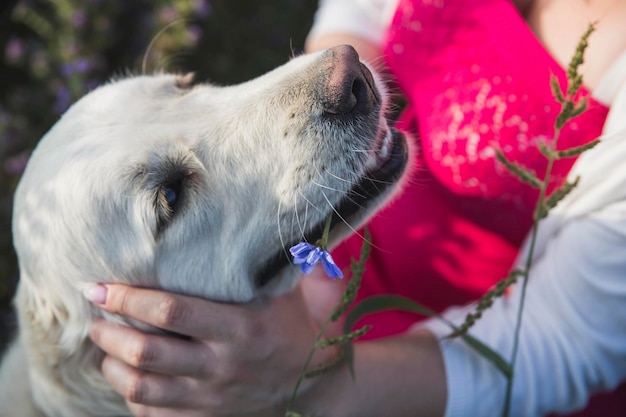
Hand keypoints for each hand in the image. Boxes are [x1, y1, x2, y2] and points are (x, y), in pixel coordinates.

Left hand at [85, 280, 338, 416]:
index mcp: (240, 327)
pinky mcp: (207, 416)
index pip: (172, 311)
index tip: (100, 286)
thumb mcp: (284, 289)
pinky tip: (127, 374)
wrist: (315, 383)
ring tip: (104, 347)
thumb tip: (244, 212)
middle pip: (147, 352)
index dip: (129, 298)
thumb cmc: (294, 325)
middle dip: (109, 333)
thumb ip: (263, 257)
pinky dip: (131, 394)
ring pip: (142, 387)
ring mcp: (212, 396)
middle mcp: (222, 364)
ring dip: (112, 365)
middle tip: (96, 317)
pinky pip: (154, 413)